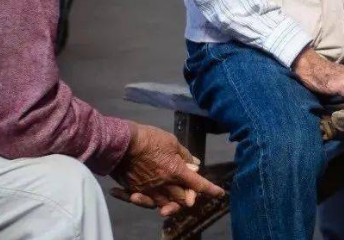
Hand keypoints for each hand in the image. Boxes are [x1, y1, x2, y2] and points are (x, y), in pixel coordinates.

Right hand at [110, 122, 224, 216]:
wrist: (121, 143)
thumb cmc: (149, 139)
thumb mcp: (171, 142)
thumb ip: (184, 156)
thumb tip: (195, 165)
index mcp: (175, 171)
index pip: (198, 184)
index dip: (211, 190)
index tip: (221, 193)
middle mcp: (164, 184)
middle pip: (182, 198)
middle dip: (189, 197)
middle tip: (191, 192)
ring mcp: (149, 190)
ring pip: (165, 204)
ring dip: (172, 203)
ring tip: (174, 199)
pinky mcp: (135, 191)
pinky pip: (147, 202)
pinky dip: (152, 202)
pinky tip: (152, 198)